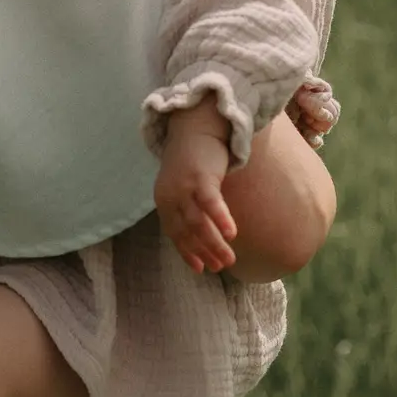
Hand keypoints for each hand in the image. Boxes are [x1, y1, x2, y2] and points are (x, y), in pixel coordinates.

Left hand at [154, 97, 236, 273]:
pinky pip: (210, 204)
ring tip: (229, 259)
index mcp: (164, 200)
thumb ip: (187, 207)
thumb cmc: (192, 161)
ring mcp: (184, 188)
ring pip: (198, 224)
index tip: (201, 268)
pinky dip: (220, 221)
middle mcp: (170, 196)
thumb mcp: (182, 186)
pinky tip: (232, 234)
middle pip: (186, 232)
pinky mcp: (200, 178)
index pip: (174, 233)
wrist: (194, 128)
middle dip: (203, 252)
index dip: (187, 252)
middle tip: (220, 267)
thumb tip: (202, 235)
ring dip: (214, 245)